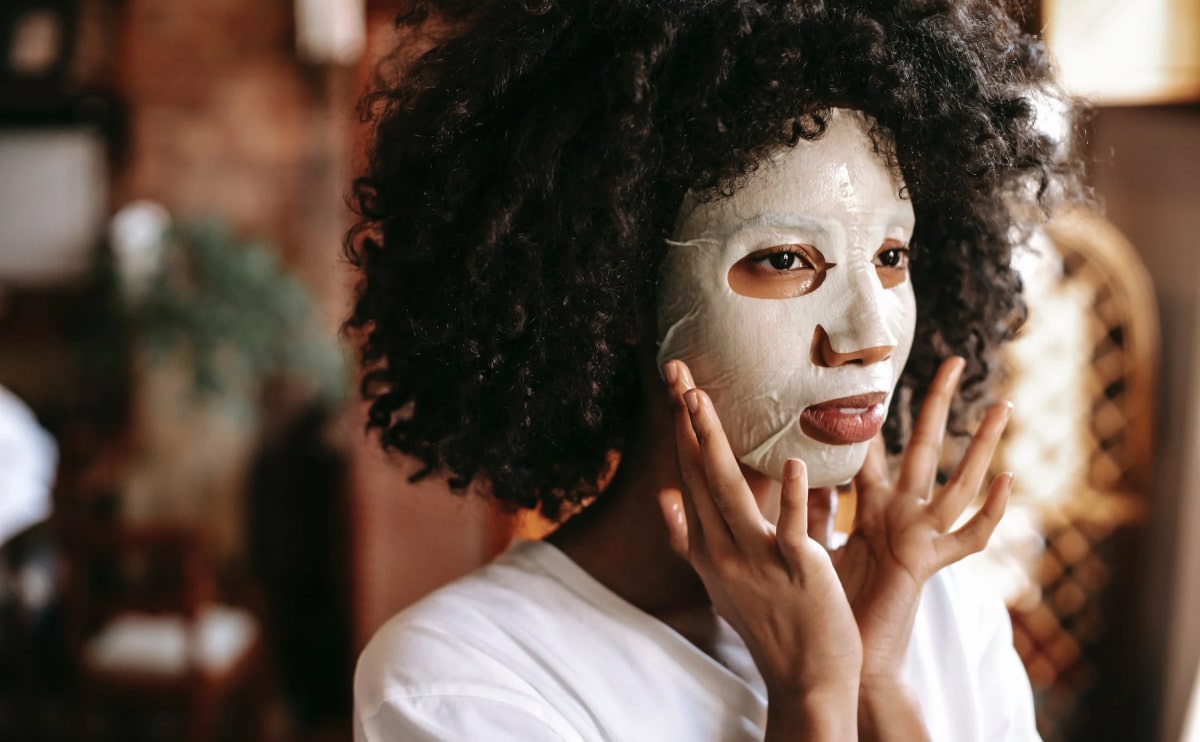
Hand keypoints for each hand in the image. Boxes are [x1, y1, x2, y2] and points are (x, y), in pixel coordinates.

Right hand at [659, 360, 861, 702]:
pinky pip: (793, 528)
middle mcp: (721, 551)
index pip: (686, 477)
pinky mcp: (798, 570)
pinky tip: (792, 463)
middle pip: (698, 474)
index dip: (678, 431)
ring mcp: (756, 560)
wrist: (805, 678)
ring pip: (728, 492)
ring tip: (700, 400)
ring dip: (713, 443)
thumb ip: (690, 537)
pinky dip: (793, 496)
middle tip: (677, 371)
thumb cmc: (768, 624)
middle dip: (686, 422)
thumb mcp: (717, 581)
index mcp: (706, 548)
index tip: (673, 387)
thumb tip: (663, 498)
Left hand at [830, 356, 1012, 686]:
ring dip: (981, 446)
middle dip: (937, 405)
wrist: (844, 654)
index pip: (873, 446)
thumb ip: (811, 505)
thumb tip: (786, 466)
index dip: (874, 412)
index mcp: (872, 507)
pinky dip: (992, 513)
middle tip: (955, 360)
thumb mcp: (812, 539)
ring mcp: (920, 537)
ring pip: (958, 482)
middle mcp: (900, 514)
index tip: (874, 372)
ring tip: (1003, 407)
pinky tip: (1008, 481)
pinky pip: (969, 538)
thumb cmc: (828, 601)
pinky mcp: (928, 563)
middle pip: (923, 447)